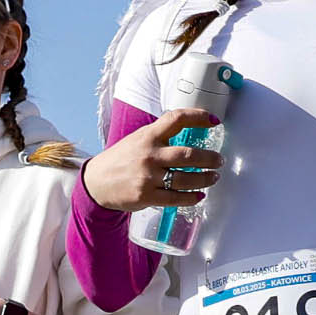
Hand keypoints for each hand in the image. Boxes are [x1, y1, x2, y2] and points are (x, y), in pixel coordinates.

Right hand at [80, 110, 223, 211]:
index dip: (198, 117)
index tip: (214, 121)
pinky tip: (199, 195)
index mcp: (148, 136)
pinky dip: (192, 197)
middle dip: (209, 158)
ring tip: (213, 177)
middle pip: (188, 155)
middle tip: (219, 160)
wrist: (96, 182)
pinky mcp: (146, 196)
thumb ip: (160, 136)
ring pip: (186, 178)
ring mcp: (148, 177)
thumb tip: (188, 132)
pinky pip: (176, 198)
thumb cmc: (121, 159)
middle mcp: (149, 155)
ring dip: (205, 178)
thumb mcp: (138, 139)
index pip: (176, 119)